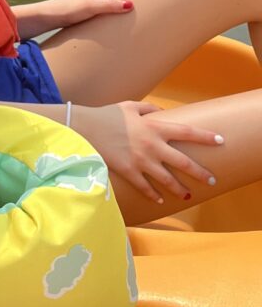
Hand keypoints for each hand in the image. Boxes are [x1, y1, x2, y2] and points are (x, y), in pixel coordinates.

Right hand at [72, 101, 221, 203]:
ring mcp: (141, 160)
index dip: (205, 136)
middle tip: (211, 180)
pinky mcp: (128, 171)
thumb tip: (162, 113)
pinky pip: (145, 187)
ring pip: (167, 180)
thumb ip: (149, 109)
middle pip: (183, 162)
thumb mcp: (129, 106)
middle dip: (200, 173)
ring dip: (180, 190)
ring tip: (188, 196)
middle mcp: (152, 145)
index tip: (221, 141)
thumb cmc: (107, 115)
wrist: (84, 128)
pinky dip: (154, 195)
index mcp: (154, 127)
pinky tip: (160, 200)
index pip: (187, 132)